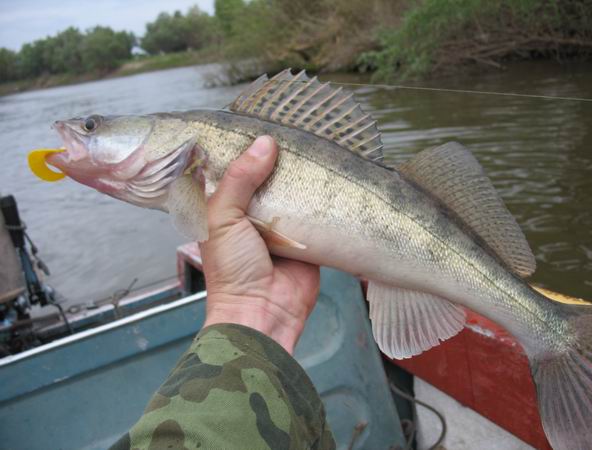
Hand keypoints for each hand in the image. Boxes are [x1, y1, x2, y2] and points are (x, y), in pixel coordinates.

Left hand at [199, 136, 319, 352]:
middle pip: (264, 177)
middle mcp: (251, 214)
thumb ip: (240, 180)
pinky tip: (331, 174)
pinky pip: (315, 213)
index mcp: (223, 209)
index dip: (239, 149)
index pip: (230, 170)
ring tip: (314, 142)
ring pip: (291, 192)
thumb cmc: (232, 269)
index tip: (254, 121)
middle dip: (275, 158)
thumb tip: (265, 143)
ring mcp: (280, 226)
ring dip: (300, 176)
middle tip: (293, 128)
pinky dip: (321, 199)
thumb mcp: (223, 218)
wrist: (264, 312)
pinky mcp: (307, 238)